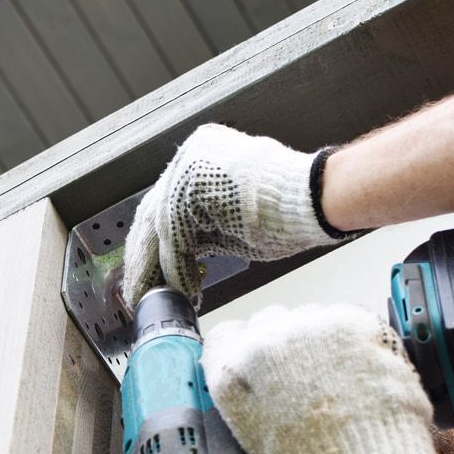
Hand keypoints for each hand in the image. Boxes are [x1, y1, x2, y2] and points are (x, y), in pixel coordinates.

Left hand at [121, 124, 353, 307]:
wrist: (314, 199)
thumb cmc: (286, 212)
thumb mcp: (231, 221)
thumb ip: (202, 230)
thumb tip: (182, 257)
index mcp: (199, 160)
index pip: (163, 208)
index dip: (154, 245)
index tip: (147, 270)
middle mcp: (189, 157)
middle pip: (153, 216)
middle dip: (146, 258)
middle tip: (140, 288)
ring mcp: (188, 167)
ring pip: (161, 228)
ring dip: (160, 268)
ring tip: (160, 296)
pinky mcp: (190, 185)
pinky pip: (174, 235)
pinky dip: (177, 267)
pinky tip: (185, 289)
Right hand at [201, 303, 448, 453]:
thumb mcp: (252, 444)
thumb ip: (243, 407)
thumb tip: (251, 392)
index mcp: (231, 373)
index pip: (224, 336)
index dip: (243, 347)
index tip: (260, 359)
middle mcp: (262, 343)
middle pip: (268, 321)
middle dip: (285, 343)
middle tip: (305, 373)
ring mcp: (306, 329)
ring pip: (308, 318)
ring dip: (319, 339)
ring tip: (339, 377)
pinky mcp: (347, 323)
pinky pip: (345, 320)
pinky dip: (354, 339)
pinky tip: (361, 370)